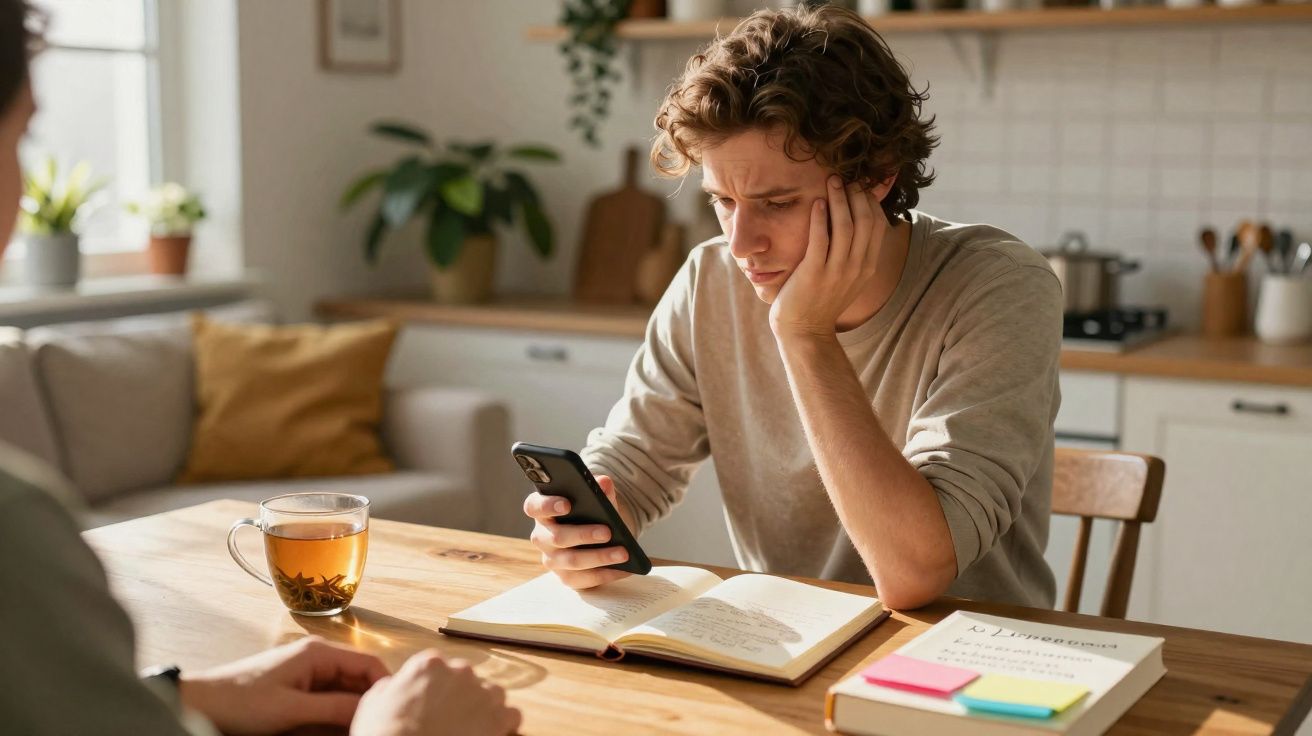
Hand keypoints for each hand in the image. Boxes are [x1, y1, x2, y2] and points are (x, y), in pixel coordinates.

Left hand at [178, 636, 388, 734]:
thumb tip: (372, 709)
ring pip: (345, 687)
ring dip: (353, 706)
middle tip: (375, 723)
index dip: (385, 686)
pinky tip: (338, 727)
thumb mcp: (292, 710)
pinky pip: (328, 694)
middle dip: (369, 699)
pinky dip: (336, 709)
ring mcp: (307, 669)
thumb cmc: (242, 703)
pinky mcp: (297, 683)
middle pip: (359, 676)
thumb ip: (334, 707)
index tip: (392, 711)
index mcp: (319, 652)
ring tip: (359, 727)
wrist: (201, 704)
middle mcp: (317, 655)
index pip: (369, 664)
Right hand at [351, 651, 520, 735]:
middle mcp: (460, 672)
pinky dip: (504, 725)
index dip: (437, 688)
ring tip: (471, 728)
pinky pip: (511, 715)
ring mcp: (482, 694)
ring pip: (493, 695)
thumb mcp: (374, 701)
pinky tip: (490, 734)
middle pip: (468, 680)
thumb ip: (392, 686)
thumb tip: (396, 686)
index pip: (440, 668)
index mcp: (430, 664)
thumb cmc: (384, 732)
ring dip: (484, 708)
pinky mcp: (498, 718)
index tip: (432, 703)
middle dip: (461, 697)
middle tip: (448, 719)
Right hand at [523, 473, 632, 589]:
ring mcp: (552, 559)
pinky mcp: (566, 577)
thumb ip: (599, 490)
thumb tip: (604, 483)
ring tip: (623, 552)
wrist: (597, 534)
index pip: (534, 507)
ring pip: (572, 560)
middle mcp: (542, 536)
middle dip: (584, 534)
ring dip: (599, 557)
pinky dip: (606, 574)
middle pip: (557, 537)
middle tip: (607, 532)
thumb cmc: (590, 512)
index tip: (567, 504)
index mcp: (543, 511)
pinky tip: (623, 569)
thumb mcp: (596, 498)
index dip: (547, 505)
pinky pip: (584, 579)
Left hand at [769, 174, 888, 337]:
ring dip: (839, 200)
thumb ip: (855, 253)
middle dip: (856, 195)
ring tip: (832, 182)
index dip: (870, 202)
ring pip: (845, 227)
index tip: (860, 185)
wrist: (805, 330)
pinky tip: (817, 202)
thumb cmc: (821, 300)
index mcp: (868, 266)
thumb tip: (856, 223)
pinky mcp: (814, 273)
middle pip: (865, 222)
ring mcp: (837, 271)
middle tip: (846, 178)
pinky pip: (820, 239)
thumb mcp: (848, 277)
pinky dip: (820, 218)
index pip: (878, 225)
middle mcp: (857, 268)